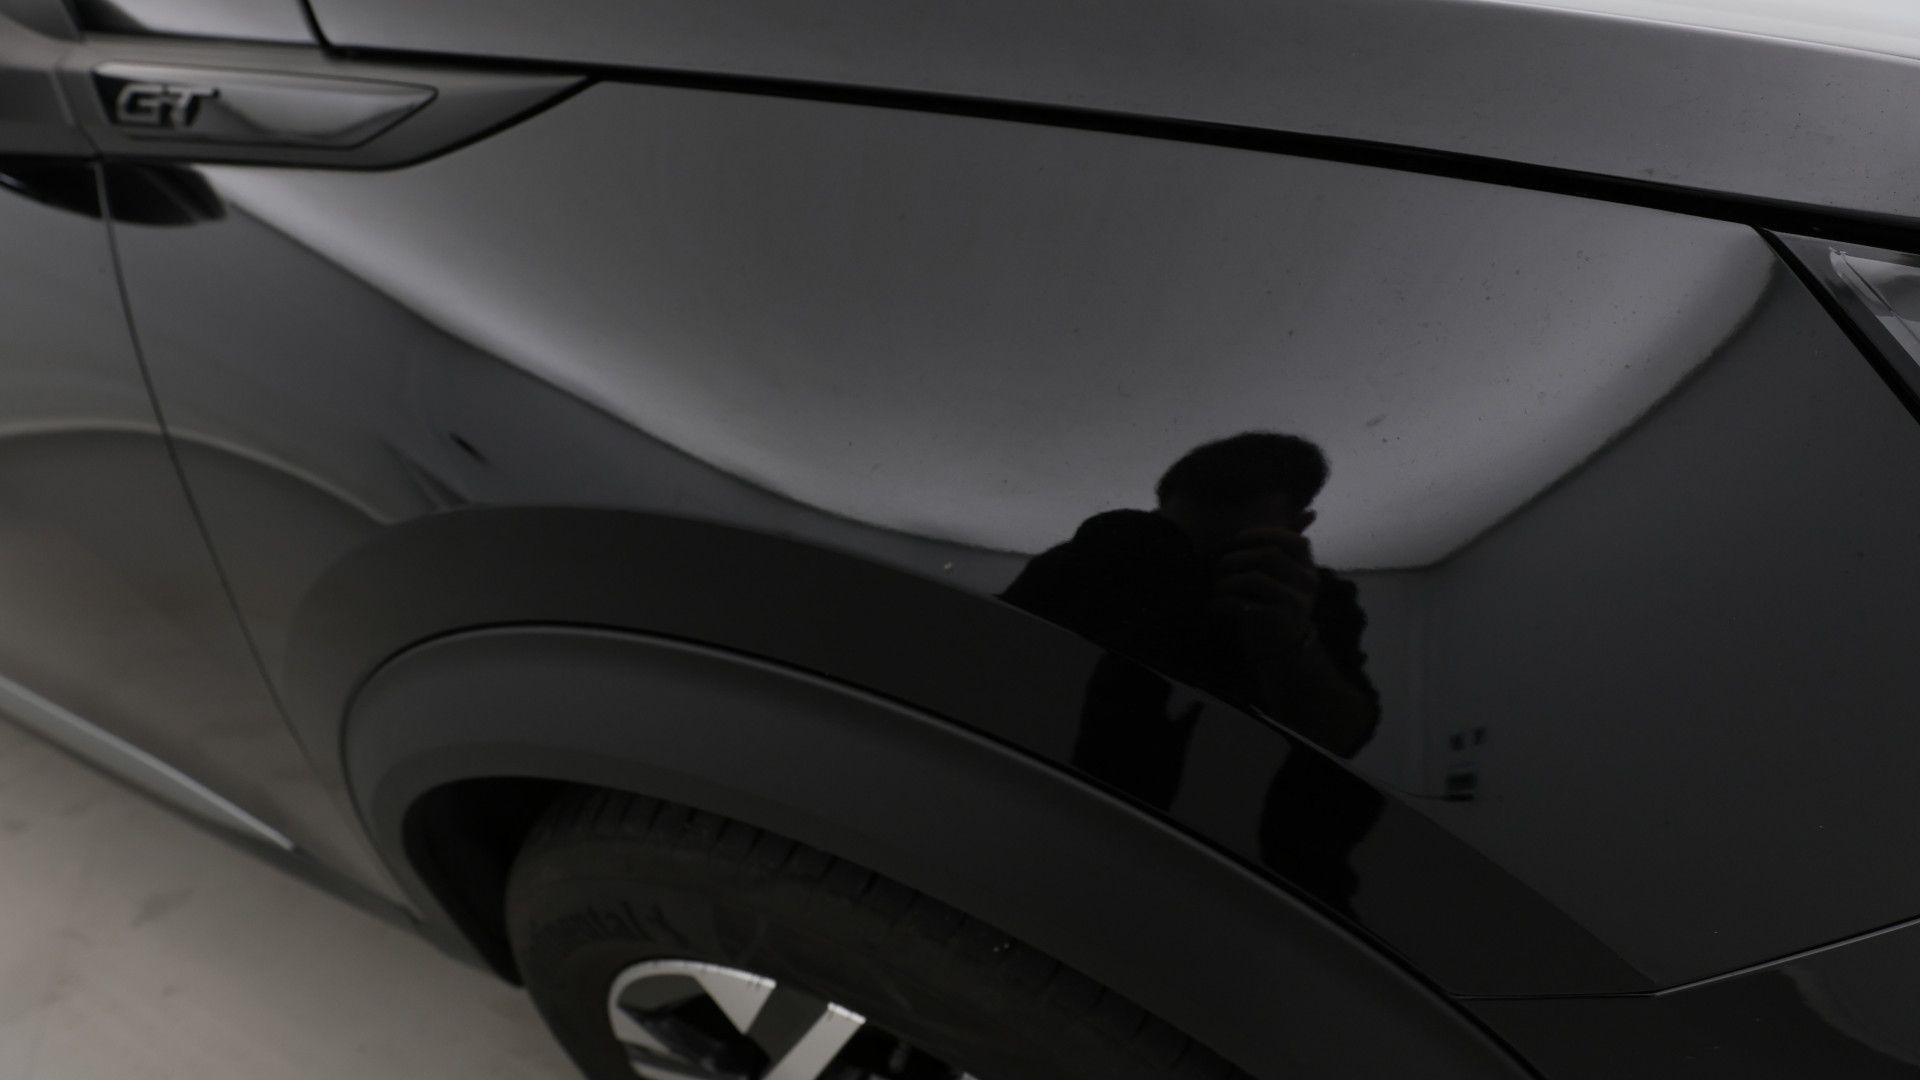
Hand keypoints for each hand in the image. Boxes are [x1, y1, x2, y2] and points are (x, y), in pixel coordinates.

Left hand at [1209, 527, 1319, 660]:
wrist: (1282, 650)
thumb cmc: (1278, 604)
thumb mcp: (1289, 575)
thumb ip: (1290, 544)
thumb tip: (1309, 511)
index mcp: (1308, 568)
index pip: (1293, 540)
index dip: (1263, 534)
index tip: (1238, 539)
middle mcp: (1306, 584)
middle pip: (1269, 556)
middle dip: (1238, 556)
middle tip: (1221, 564)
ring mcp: (1292, 604)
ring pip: (1254, 579)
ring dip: (1227, 581)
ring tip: (1216, 587)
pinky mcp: (1274, 622)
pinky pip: (1242, 605)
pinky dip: (1222, 603)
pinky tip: (1215, 606)